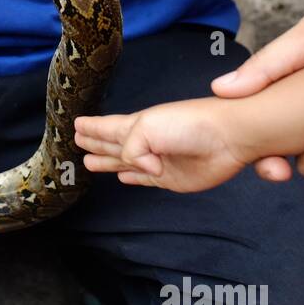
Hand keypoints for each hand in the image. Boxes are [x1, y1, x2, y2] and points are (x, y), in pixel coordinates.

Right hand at [75, 99, 250, 192]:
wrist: (227, 137)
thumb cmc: (189, 124)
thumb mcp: (146, 129)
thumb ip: (131, 152)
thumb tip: (141, 172)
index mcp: (135, 126)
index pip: (106, 127)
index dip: (91, 127)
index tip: (75, 124)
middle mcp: (143, 142)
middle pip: (111, 143)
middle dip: (95, 141)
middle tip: (78, 140)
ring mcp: (155, 161)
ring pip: (124, 162)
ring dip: (108, 161)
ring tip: (90, 162)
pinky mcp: (169, 179)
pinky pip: (144, 180)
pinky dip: (132, 178)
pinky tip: (123, 177)